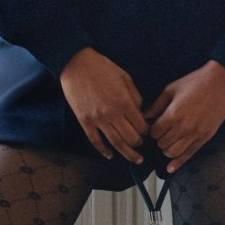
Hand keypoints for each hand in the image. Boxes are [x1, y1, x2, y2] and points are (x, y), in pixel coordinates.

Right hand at [60, 47, 148, 163]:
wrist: (77, 65)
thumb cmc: (102, 67)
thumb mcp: (125, 77)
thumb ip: (135, 95)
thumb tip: (140, 111)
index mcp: (123, 102)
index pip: (140, 125)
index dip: (146, 131)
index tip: (147, 131)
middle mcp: (112, 114)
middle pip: (130, 138)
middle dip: (139, 143)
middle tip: (142, 144)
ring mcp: (97, 119)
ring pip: (115, 143)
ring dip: (127, 153)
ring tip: (135, 159)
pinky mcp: (85, 121)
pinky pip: (95, 141)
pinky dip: (103, 151)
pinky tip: (110, 155)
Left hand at [144, 60, 224, 173]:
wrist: (220, 82)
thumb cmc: (194, 82)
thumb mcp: (171, 89)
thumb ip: (156, 105)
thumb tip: (144, 116)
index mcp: (173, 114)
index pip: (154, 132)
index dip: (151, 130)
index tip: (154, 126)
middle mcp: (183, 127)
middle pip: (162, 144)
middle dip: (158, 139)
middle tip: (161, 132)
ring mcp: (195, 134)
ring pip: (173, 153)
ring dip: (167, 149)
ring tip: (167, 141)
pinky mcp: (205, 137)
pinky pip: (189, 155)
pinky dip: (178, 163)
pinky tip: (170, 169)